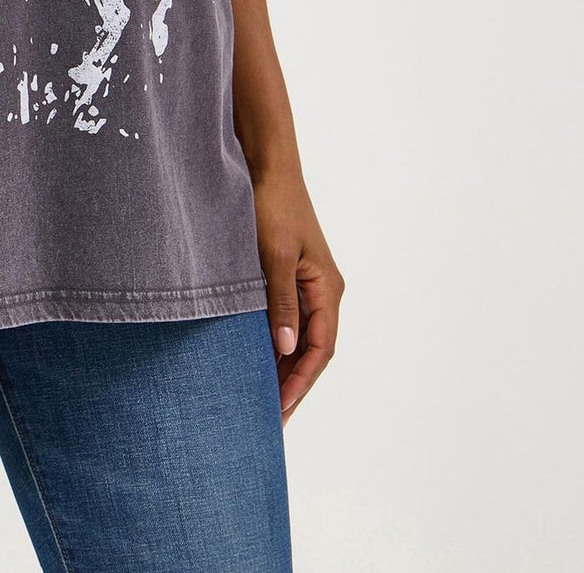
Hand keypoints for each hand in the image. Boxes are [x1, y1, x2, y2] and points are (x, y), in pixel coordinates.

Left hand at [250, 169, 344, 425]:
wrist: (267, 165)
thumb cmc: (272, 205)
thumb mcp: (275, 255)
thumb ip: (280, 302)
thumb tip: (285, 350)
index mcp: (328, 288)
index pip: (320, 350)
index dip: (301, 382)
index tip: (280, 410)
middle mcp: (323, 290)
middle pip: (312, 350)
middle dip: (293, 383)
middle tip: (270, 418)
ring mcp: (308, 283)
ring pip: (299, 336)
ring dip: (283, 366)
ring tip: (261, 398)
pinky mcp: (290, 275)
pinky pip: (287, 319)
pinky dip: (274, 342)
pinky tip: (255, 358)